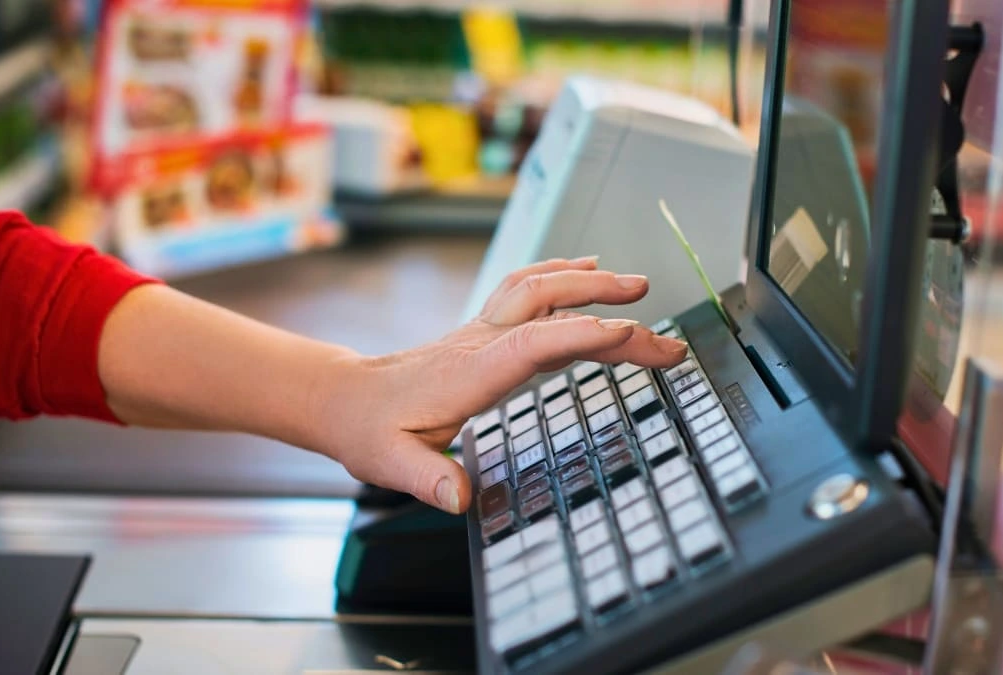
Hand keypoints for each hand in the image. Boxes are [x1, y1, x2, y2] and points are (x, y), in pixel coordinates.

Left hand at [311, 257, 687, 513]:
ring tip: (633, 284)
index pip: (534, 343)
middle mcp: (481, 340)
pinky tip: (584, 272)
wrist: (345, 398)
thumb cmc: (370, 430)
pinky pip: (527, 289)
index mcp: (469, 371)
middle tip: (657, 328)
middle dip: (605, 304)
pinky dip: (562, 275)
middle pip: (547, 303)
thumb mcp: (390, 463)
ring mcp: (482, 329)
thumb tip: (458, 498)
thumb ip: (426, 478)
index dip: (583, 336)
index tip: (629, 335)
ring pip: (539, 287)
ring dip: (588, 281)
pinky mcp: (484, 330)